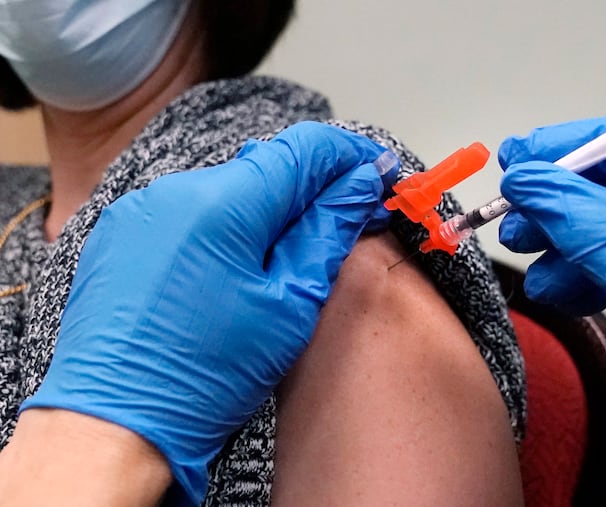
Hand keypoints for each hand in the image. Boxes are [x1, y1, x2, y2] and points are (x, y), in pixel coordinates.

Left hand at [21, 121, 396, 503]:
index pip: (304, 149)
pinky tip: (232, 271)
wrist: (115, 424)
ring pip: (228, 190)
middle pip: (265, 166)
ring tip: (284, 261)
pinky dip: (223, 227)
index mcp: (221, 204)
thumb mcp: (290, 304)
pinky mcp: (123, 234)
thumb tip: (359, 185)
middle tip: (342, 222)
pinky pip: (189, 212)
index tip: (375, 171)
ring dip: (265, 210)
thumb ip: (328, 232)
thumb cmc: (203, 377)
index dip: (348, 155)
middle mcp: (174, 192)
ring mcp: (142, 211)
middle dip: (310, 188)